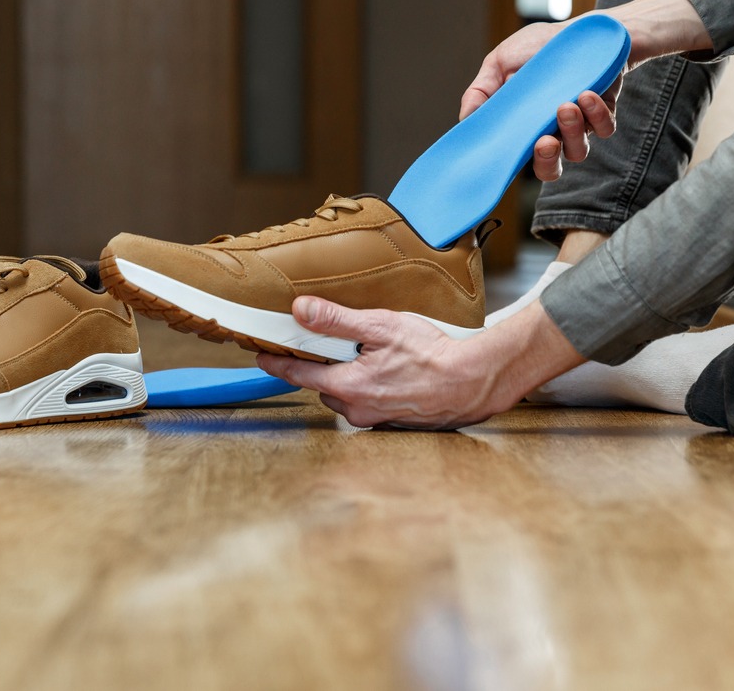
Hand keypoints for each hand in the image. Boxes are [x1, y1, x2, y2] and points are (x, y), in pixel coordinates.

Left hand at [256, 296, 584, 429]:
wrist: (474, 382)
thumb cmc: (432, 354)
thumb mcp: (380, 327)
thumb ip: (336, 320)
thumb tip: (300, 311)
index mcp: (347, 386)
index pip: (298, 374)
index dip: (277, 363)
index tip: (259, 355)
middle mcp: (357, 409)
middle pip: (323, 385)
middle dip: (325, 365)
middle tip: (337, 343)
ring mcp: (376, 419)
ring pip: (347, 396)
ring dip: (350, 377)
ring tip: (372, 356)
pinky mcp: (393, 422)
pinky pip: (369, 403)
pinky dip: (371, 387)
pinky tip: (391, 373)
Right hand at [459, 0, 712, 182]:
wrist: (579, 30)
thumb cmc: (537, 48)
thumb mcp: (499, 63)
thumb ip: (480, 92)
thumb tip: (465, 120)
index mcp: (523, 127)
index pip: (516, 158)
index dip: (511, 165)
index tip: (508, 155)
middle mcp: (550, 132)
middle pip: (549, 168)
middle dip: (546, 160)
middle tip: (545, 141)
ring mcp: (578, 126)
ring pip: (577, 150)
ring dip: (571, 131)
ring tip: (566, 104)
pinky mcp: (603, 114)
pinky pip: (604, 128)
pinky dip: (596, 114)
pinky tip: (586, 93)